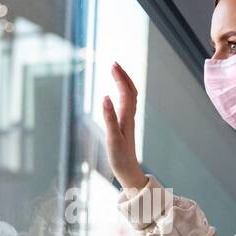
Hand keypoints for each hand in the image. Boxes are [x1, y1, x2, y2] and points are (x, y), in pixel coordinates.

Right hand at [102, 62, 146, 192]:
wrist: (128, 171)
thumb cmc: (120, 157)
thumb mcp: (112, 138)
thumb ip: (109, 118)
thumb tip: (105, 97)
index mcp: (126, 117)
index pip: (126, 91)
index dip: (120, 77)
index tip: (113, 64)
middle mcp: (129, 116)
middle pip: (130, 90)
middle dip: (123, 76)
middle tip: (114, 63)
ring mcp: (127, 120)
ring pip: (129, 96)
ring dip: (124, 82)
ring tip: (115, 72)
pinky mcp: (124, 125)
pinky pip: (126, 104)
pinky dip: (122, 93)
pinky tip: (116, 92)